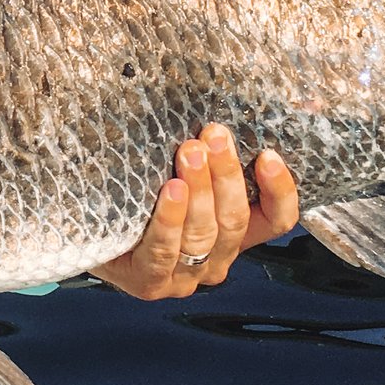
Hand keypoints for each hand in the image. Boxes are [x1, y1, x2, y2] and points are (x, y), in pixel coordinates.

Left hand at [92, 123, 299, 300]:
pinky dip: (171, 219)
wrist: (86, 228)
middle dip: (226, 175)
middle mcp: (216, 260)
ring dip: (201, 189)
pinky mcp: (149, 282)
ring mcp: (184, 276)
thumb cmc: (141, 191)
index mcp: (235, 235)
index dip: (279, 191)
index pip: (277, 220)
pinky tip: (172, 190)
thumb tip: (297, 102)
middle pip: (236, 221)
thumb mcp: (184, 164)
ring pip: (204, 235)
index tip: (268, 154)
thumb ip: (221, 143)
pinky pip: (165, 250)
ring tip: (188, 152)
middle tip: (213, 136)